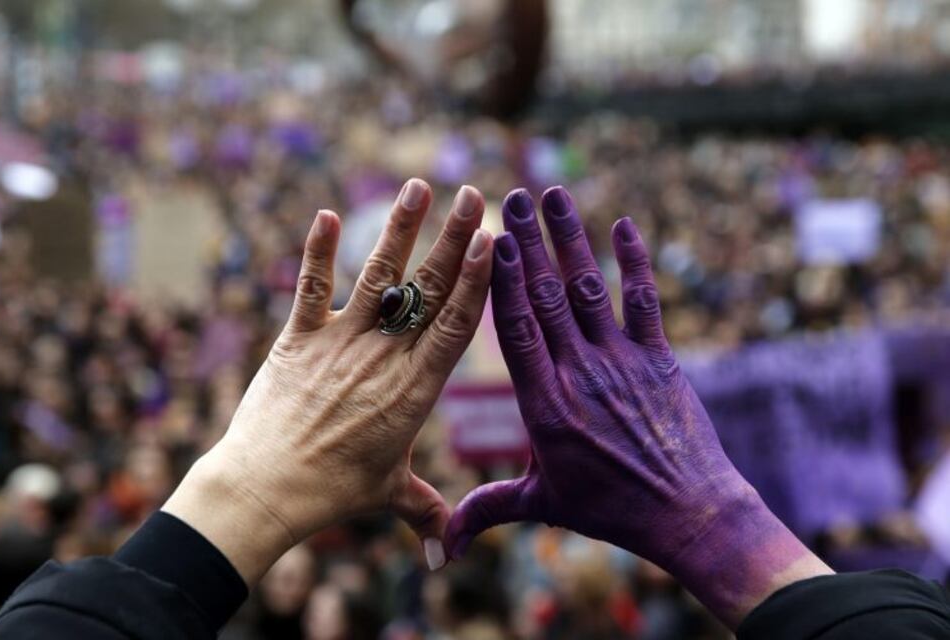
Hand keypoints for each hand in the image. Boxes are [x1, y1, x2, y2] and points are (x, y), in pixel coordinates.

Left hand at [164, 179, 492, 583]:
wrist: (266, 488)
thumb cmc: (334, 492)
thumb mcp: (388, 495)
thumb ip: (425, 512)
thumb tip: (445, 558)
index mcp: (417, 388)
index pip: (457, 323)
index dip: (479, 279)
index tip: (495, 241)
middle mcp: (386, 356)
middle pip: (429, 289)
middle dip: (455, 238)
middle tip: (475, 194)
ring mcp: (342, 343)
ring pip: (380, 276)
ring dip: (400, 228)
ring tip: (419, 185)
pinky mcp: (299, 338)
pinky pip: (311, 287)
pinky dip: (318, 251)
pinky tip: (327, 214)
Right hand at [445, 187, 830, 627]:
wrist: (688, 514)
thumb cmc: (610, 510)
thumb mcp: (542, 504)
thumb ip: (487, 509)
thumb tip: (440, 546)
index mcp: (543, 404)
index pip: (516, 329)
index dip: (503, 279)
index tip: (492, 238)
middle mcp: (579, 373)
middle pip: (546, 296)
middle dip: (529, 243)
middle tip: (511, 196)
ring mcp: (621, 362)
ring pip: (589, 289)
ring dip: (571, 239)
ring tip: (553, 195)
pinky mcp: (658, 360)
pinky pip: (644, 302)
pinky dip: (635, 263)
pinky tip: (624, 226)